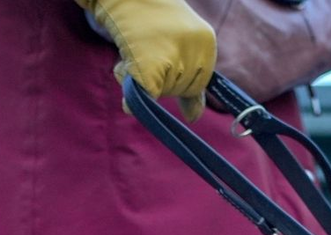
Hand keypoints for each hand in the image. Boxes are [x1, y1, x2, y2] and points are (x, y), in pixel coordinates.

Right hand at [77, 0, 216, 120]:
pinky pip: (144, 98)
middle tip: (147, 46)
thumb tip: (194, 118)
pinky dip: (132, 93)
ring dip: (142, 78)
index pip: (197, 85)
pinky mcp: (149, 66)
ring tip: (135, 50)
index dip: (176, 75)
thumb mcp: (180, 46)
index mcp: (206, 42)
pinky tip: (124, 68)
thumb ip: (191, 82)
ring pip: (161, 93)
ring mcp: (173, 56)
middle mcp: (195, 48)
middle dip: (161, 77)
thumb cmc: (148, 20)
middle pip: (180, 89)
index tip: (162, 49)